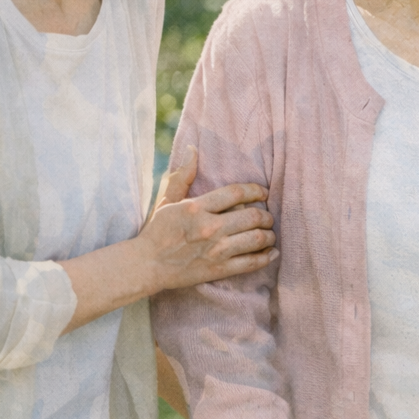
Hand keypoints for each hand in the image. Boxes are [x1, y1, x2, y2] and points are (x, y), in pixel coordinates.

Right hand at [141, 146, 277, 292]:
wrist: (146, 265)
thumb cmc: (157, 231)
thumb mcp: (167, 200)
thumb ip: (183, 176)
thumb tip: (192, 149)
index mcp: (196, 208)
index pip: (237, 192)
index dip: (256, 191)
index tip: (263, 193)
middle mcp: (209, 228)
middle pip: (253, 216)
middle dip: (266, 215)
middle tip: (267, 217)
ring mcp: (216, 250)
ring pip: (257, 238)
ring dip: (269, 235)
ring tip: (269, 234)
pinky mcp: (218, 270)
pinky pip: (252, 263)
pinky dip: (267, 256)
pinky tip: (272, 252)